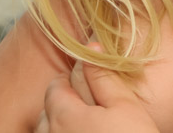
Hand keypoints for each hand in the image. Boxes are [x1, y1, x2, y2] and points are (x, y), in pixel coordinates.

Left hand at [34, 46, 158, 132]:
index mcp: (62, 115)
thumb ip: (103, 77)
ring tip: (89, 128)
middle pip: (48, 111)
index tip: (93, 85)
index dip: (75, 80)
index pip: (56, 86)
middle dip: (66, 104)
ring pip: (48, 132)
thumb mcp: (125, 106)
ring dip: (62, 126)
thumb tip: (90, 47)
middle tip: (94, 108)